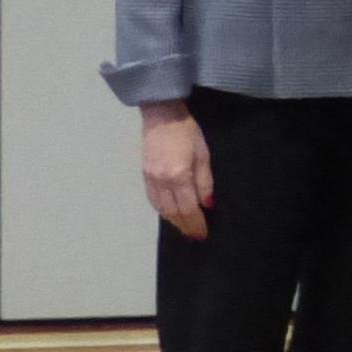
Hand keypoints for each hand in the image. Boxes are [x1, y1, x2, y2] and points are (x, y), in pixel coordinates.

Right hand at [140, 101, 213, 239]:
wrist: (162, 115)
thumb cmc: (188, 132)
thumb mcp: (203, 155)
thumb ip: (205, 182)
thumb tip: (207, 205)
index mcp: (179, 176)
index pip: (188, 209)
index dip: (196, 224)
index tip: (202, 234)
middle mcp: (162, 182)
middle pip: (173, 213)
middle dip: (185, 226)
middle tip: (195, 236)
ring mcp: (150, 179)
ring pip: (161, 209)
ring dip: (173, 221)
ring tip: (184, 228)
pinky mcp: (144, 174)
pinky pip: (152, 200)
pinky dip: (162, 211)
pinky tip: (169, 213)